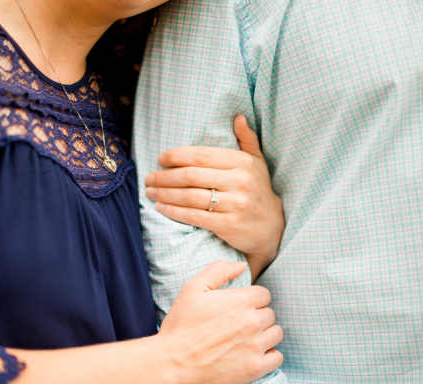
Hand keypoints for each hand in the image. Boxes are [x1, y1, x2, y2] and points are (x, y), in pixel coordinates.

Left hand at [145, 115, 284, 280]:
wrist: (272, 228)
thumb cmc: (258, 190)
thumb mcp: (257, 163)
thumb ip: (247, 139)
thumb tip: (238, 117)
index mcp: (242, 163)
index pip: (201, 155)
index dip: (177, 156)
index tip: (161, 159)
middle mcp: (239, 182)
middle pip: (191, 176)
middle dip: (165, 176)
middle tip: (149, 177)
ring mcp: (235, 204)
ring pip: (190, 197)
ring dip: (165, 194)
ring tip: (151, 191)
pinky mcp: (228, 225)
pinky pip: (194, 217)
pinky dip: (174, 212)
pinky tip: (161, 207)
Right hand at [158, 260, 283, 383]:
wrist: (173, 362)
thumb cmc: (181, 324)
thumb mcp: (193, 288)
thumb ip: (219, 270)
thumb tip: (240, 265)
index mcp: (242, 300)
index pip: (264, 295)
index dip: (251, 299)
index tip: (238, 308)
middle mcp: (253, 322)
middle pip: (270, 314)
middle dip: (257, 316)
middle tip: (238, 324)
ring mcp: (256, 346)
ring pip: (276, 334)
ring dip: (265, 334)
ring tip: (246, 338)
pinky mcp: (255, 368)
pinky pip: (277, 358)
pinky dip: (269, 355)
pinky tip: (253, 353)